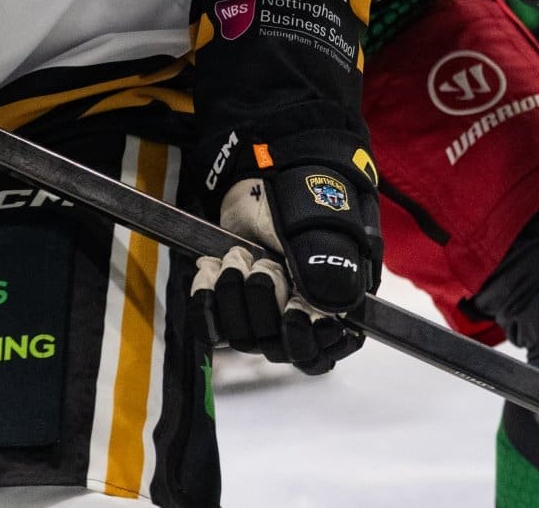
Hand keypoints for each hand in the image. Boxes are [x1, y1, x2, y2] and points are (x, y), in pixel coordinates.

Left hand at [191, 154, 380, 375]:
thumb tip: (327, 312)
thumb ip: (329, 270)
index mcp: (334, 311)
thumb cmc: (304, 204)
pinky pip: (210, 326)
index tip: (295, 310)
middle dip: (265, 301)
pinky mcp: (230, 307)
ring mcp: (263, 316)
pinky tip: (211, 268)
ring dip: (234, 293)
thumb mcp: (324, 232)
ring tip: (239, 255)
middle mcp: (298, 322)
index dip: (303, 339)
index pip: (319, 356)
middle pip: (276, 348)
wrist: (264, 182)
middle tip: (265, 263)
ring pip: (242, 337)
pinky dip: (205, 298)